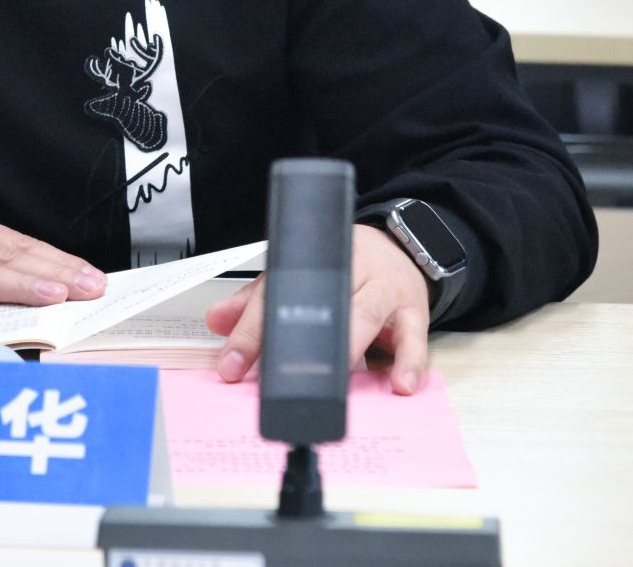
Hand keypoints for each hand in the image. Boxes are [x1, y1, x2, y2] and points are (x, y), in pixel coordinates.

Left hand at [204, 224, 432, 394]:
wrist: (401, 248)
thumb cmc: (345, 269)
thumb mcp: (298, 278)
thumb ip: (257, 301)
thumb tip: (217, 321)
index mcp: (315, 260)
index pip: (275, 292)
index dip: (250, 330)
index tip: (231, 365)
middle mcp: (351, 268)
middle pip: (322, 303)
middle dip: (297, 345)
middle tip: (281, 382)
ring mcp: (386, 288)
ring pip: (366, 315)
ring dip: (349, 350)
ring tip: (335, 384)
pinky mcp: (415, 310)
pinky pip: (415, 337)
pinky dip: (408, 361)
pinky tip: (399, 384)